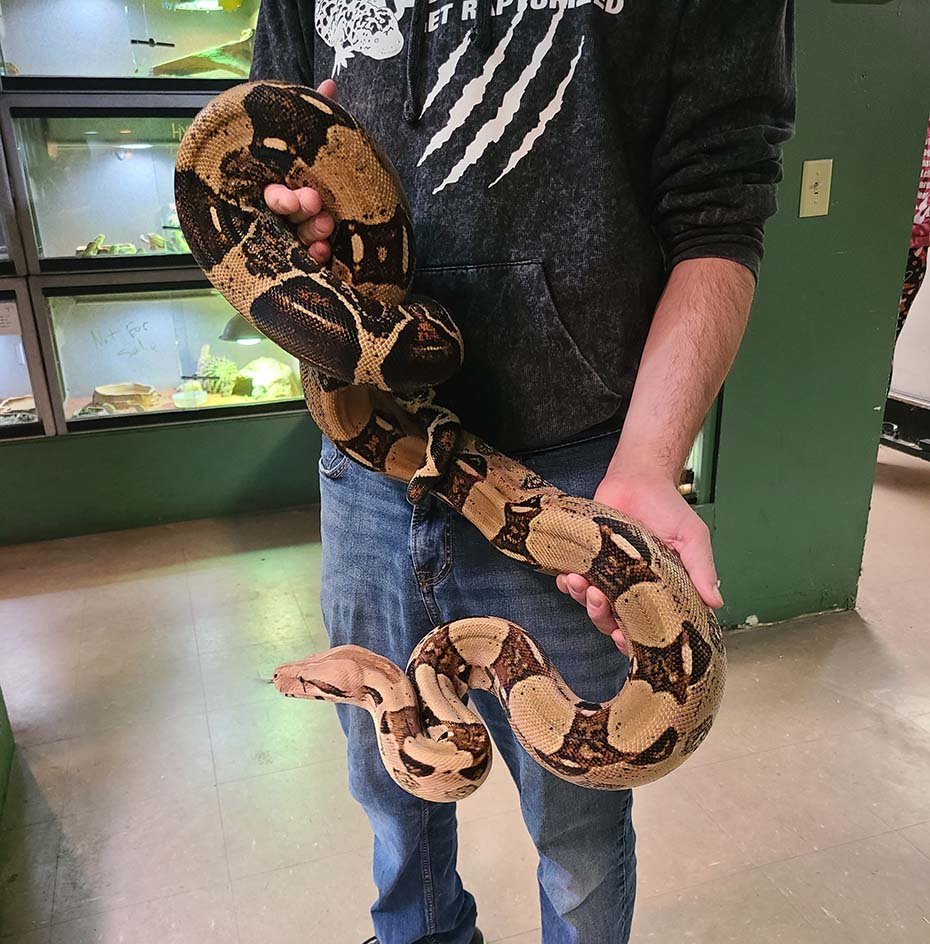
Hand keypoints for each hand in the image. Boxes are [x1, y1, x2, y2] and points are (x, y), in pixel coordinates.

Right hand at [263, 79, 337, 263]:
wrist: (345, 202)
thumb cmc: (317, 167)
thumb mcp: (317, 142)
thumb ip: (319, 114)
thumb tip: (330, 83)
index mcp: (278, 184)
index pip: (272, 195)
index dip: (282, 197)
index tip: (299, 197)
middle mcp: (281, 212)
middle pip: (284, 216)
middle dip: (298, 209)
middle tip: (314, 202)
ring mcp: (292, 236)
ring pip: (297, 237)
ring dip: (311, 231)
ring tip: (328, 225)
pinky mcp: (306, 256)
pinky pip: (307, 259)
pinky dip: (315, 256)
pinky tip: (325, 252)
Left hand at [556, 471, 722, 654]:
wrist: (638, 478)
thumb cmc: (668, 508)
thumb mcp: (692, 538)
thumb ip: (701, 569)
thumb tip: (716, 601)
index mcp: (658, 591)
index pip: (647, 627)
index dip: (635, 640)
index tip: (625, 639)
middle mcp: (631, 589)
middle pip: (612, 621)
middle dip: (602, 618)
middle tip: (599, 601)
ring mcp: (607, 576)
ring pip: (590, 604)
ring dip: (583, 599)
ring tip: (580, 583)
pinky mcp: (587, 560)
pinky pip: (572, 582)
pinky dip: (567, 584)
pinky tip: (567, 576)